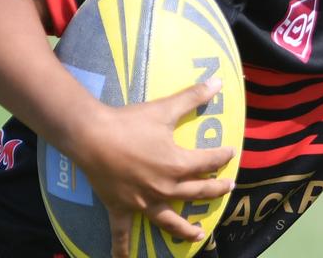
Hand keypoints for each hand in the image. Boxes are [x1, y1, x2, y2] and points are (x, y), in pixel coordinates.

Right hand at [71, 78, 235, 256]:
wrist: (92, 136)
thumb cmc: (130, 122)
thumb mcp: (165, 109)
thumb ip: (193, 97)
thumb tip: (217, 82)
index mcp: (177, 165)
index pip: (208, 162)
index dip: (222, 156)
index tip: (230, 153)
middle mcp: (164, 188)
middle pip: (197, 193)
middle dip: (215, 190)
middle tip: (227, 188)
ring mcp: (143, 202)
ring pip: (170, 220)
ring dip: (185, 230)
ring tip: (199, 235)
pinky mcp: (121, 208)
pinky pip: (122, 234)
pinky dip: (122, 249)